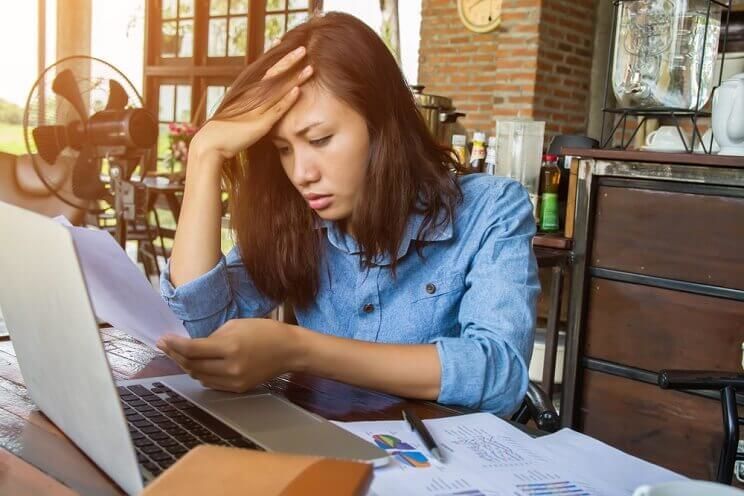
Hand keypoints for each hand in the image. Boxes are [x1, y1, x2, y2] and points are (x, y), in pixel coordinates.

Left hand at [156, 319, 301, 392]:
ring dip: (186, 365)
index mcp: (230, 347)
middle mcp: (230, 368)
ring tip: (178, 354)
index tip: (162, 339)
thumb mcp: (236, 325)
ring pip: (199, 376)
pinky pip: (211, 383)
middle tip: (165, 346)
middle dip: (176, 355)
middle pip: (192, 365)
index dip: (174, 345)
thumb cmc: (265, 332)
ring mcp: (234, 381)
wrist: (289, 351)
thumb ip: (212, 336)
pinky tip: (197, 364)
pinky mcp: (237, 389)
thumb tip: (193, 345)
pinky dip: (201, 374)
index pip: (192, 349)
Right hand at [189, 46, 312, 161]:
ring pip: (278, 89)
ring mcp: (257, 108)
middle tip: (303, 48)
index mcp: (248, 94)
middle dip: (289, 60)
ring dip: (295, 78)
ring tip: (310, 67)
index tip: (282, 44)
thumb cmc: (225, 133)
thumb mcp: (240, 116)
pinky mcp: (260, 123)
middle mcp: (252, 97)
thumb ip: (251, 109)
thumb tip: (259, 108)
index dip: (275, 59)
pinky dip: (287, 100)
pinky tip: (297, 91)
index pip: (264, 72)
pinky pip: (276, 109)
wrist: (211, 144)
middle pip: (273, 74)